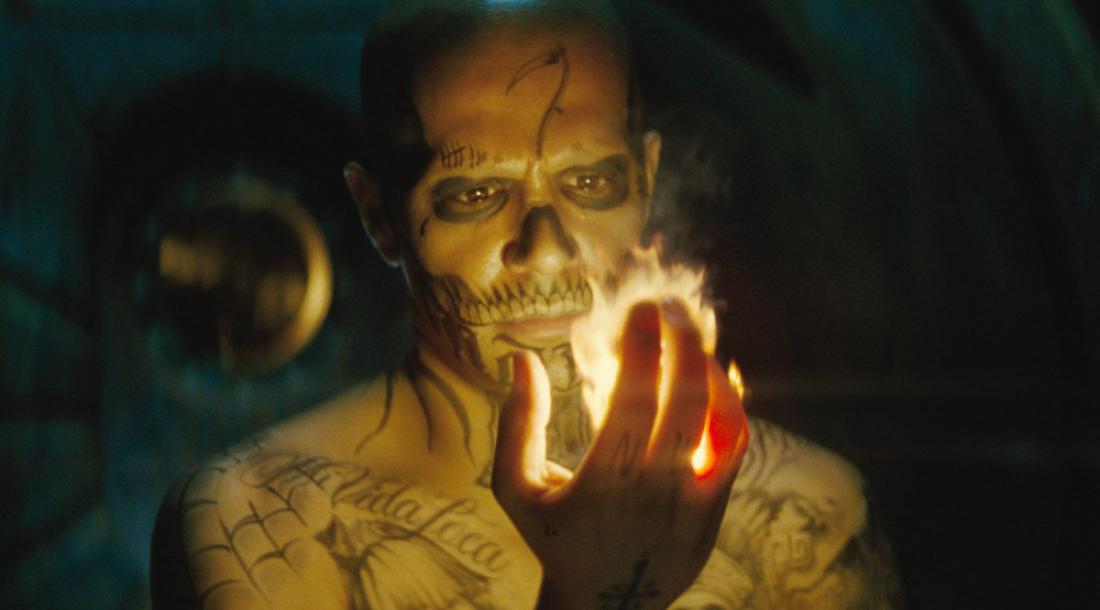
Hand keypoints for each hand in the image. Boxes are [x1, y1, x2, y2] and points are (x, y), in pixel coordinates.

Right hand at [492, 300, 748, 608]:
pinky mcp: (714, 511)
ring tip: (691, 336)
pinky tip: (718, 373)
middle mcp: (656, 491)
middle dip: (684, 342)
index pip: (637, 397)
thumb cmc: (552, 537)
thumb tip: (522, 357)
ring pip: (721, 421)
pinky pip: (735, 447)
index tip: (640, 308)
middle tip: (671, 307)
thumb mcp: (515, 489)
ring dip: (711, 369)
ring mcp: (692, 503)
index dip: (644, 345)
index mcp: (604, 481)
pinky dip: (732, 404)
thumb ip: (516, 424)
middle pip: (688, 400)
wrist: (605, 605)